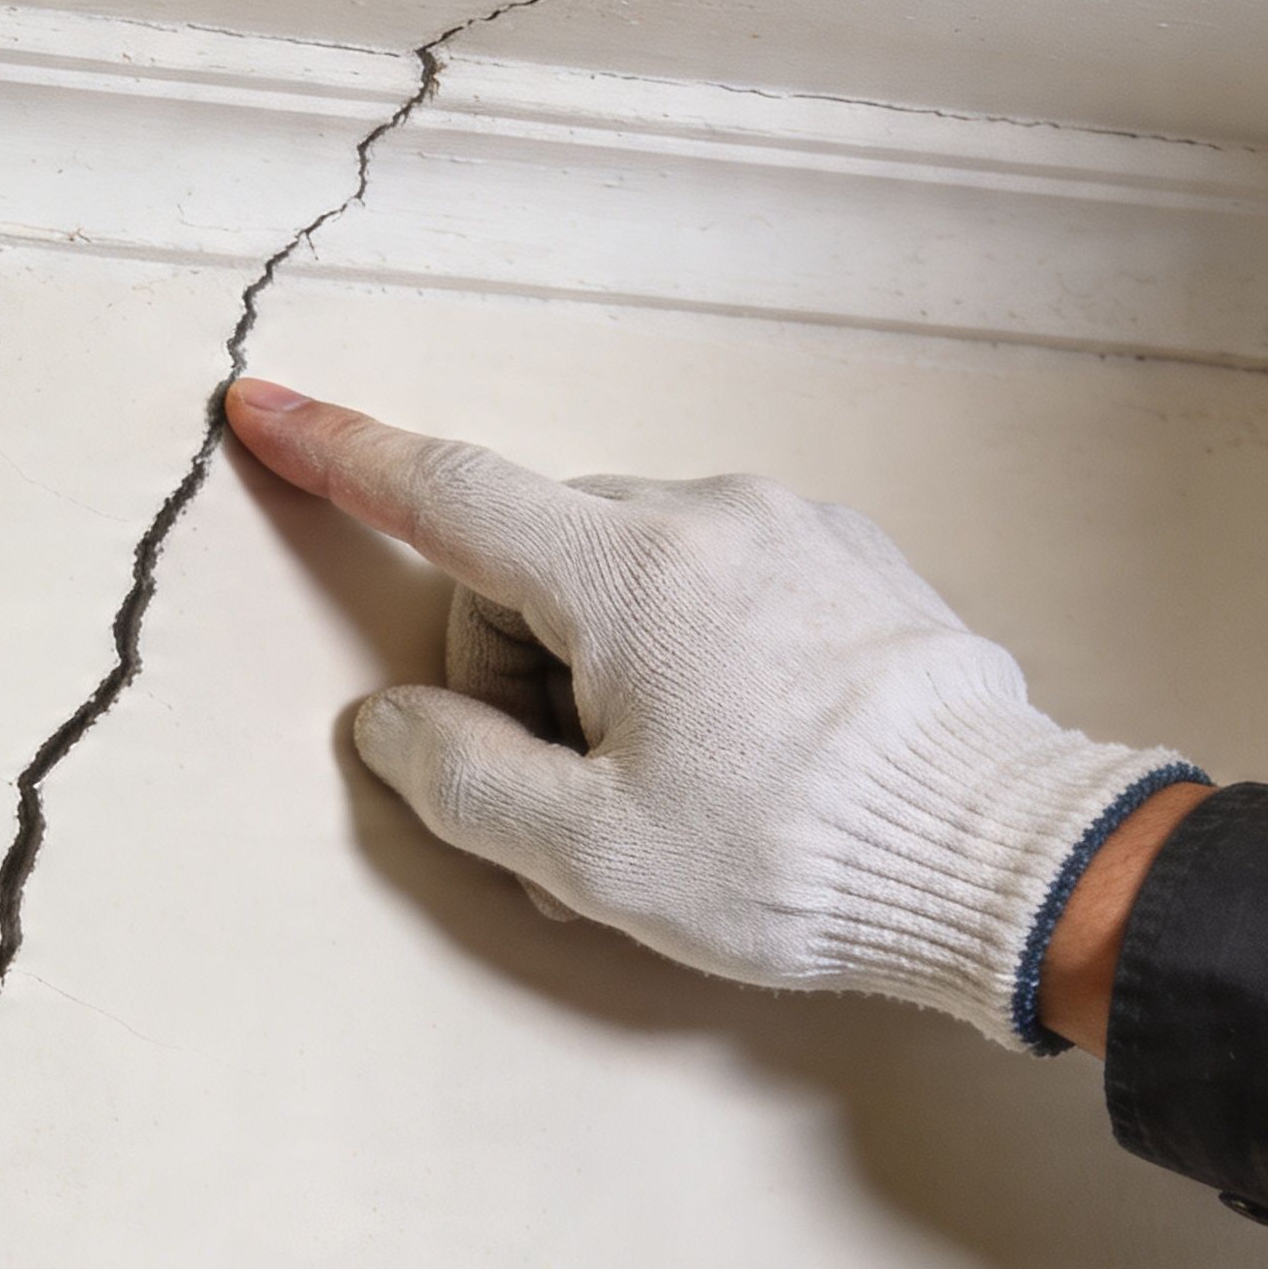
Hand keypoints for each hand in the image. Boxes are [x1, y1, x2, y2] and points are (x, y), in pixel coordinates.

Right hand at [224, 379, 1199, 1052]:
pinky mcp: (857, 569)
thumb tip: (395, 725)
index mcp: (630, 569)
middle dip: (517, 672)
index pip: (446, 490)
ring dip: (608, 677)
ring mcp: (795, 534)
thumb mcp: (590, 858)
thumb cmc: (801, 859)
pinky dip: (692, 665)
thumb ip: (459, 781)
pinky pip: (722, 591)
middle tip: (575, 804)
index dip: (340, 452)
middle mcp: (712, 517)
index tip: (263, 406)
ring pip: (630, 579)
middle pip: (537, 560)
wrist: (1004, 863)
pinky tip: (741, 765)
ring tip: (674, 800)